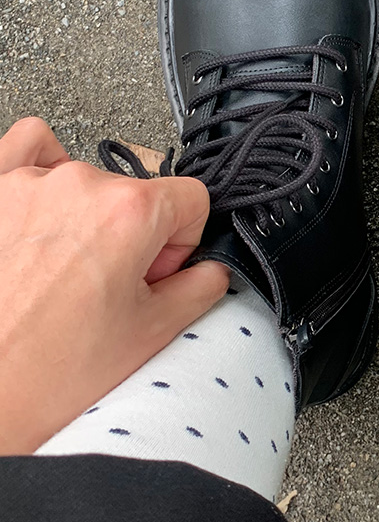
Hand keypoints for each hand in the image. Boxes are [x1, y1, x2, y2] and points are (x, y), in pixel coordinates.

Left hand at [0, 117, 228, 453]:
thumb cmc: (43, 374)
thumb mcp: (152, 335)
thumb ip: (200, 288)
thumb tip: (209, 271)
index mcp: (130, 214)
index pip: (192, 200)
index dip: (182, 243)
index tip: (158, 273)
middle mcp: (78, 186)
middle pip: (136, 195)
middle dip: (132, 238)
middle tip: (108, 290)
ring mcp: (26, 184)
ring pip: (86, 180)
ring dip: (86, 218)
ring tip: (65, 271)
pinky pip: (28, 148)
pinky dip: (41, 169)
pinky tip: (43, 210)